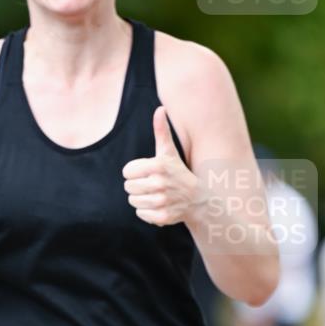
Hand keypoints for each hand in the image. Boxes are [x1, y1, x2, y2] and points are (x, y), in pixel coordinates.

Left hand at [122, 106, 199, 225]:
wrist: (197, 199)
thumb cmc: (178, 172)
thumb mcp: (169, 152)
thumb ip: (162, 131)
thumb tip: (161, 108)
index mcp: (158, 165)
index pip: (126, 172)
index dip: (135, 172)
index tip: (148, 173)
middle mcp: (160, 183)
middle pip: (128, 187)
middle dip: (137, 186)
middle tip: (152, 185)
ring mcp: (162, 201)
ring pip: (133, 202)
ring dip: (141, 200)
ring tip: (156, 195)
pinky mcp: (162, 217)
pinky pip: (141, 214)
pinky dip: (147, 212)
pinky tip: (159, 206)